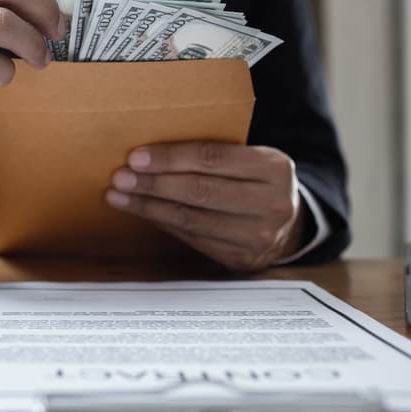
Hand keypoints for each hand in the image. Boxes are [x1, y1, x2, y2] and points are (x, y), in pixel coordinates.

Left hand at [105, 141, 305, 270]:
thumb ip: (215, 154)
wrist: (291, 224)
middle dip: (153, 184)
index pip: (212, 158)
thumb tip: (151, 153)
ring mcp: (258, 236)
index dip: (171, 158)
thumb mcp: (251, 158)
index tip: (136, 157)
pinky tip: (142, 212)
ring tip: (118, 196)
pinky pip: (192, 238)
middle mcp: (271, 203)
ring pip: (191, 219)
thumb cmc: (257, 181)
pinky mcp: (241, 258)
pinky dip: (162, 223)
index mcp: (274, 168)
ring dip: (149, 207)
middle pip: (199, 191)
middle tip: (120, 177)